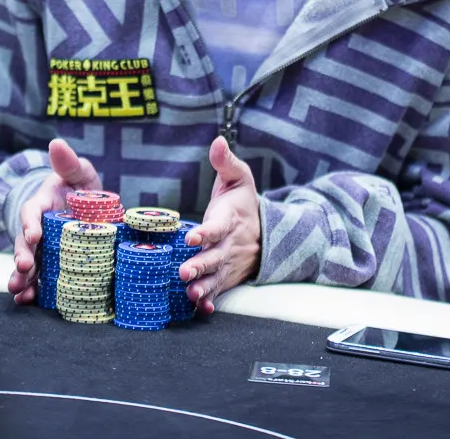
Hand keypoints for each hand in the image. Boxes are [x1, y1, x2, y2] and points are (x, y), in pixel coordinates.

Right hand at [7, 138, 101, 304]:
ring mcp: (42, 248)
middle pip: (24, 243)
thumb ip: (68, 161)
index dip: (30, 223)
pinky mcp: (50, 264)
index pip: (31, 212)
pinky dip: (32, 290)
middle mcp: (37, 228)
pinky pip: (39, 278)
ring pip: (27, 263)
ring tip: (19, 292)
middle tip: (24, 269)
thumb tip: (56, 143)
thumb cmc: (79, 187)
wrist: (84, 207)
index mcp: (41, 204)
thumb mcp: (78, 171)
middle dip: (22, 256)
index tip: (33, 235)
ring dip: (22, 278)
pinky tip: (28, 301)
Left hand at [178, 136, 260, 313]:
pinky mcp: (227, 276)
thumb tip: (218, 140)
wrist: (265, 230)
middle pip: (215, 257)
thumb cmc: (242, 202)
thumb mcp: (238, 177)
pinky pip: (220, 290)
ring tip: (190, 293)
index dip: (205, 232)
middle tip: (184, 272)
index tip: (191, 236)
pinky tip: (202, 308)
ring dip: (204, 286)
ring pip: (216, 277)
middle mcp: (230, 244)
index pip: (217, 226)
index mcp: (229, 219)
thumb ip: (225, 161)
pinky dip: (212, 300)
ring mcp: (229, 263)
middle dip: (200, 265)